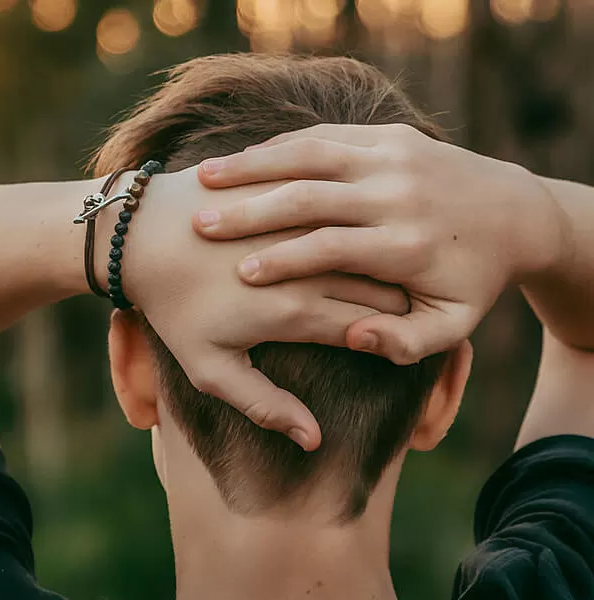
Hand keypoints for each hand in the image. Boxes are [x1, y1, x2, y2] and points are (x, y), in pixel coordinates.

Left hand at [114, 165, 409, 449]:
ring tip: (406, 272)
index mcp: (291, 314)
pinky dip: (361, 222)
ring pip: (366, 245)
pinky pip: (340, 209)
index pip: (368, 329)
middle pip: (377, 287)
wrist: (143, 238)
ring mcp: (299, 226)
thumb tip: (313, 440)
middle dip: (404, 299)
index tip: (409, 341)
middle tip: (424, 308)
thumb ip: (263, 405)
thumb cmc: (173, 311)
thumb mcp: (208, 370)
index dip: (394, 336)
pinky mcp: (290, 196)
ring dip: (390, 259)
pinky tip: (373, 231)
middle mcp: (303, 270)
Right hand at [193, 124, 568, 363]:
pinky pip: (318, 137)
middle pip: (308, 200)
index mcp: (403, 246)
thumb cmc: (472, 282)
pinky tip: (238, 165)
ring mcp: (389, 158)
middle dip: (251, 214)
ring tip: (205, 188)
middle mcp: (394, 195)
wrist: (514, 215)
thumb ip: (401, 346)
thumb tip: (356, 339)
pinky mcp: (386, 136)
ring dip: (251, 172)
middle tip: (203, 228)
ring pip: (306, 159)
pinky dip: (276, 149)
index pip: (330, 251)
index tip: (241, 277)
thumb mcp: (450, 328)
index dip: (281, 265)